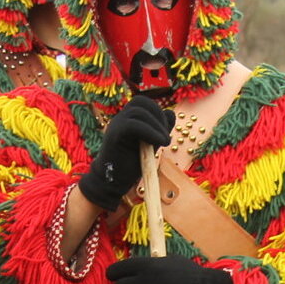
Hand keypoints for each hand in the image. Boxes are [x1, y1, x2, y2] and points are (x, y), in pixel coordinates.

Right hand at [79, 95, 171, 210]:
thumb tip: (170, 113)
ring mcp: (115, 124)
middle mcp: (120, 118)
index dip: (158, 111)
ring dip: (157, 125)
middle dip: (159, 116)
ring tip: (165, 142)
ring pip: (138, 112)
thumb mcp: (151, 143)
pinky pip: (133, 125)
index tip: (165, 130)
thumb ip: (159, 129)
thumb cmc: (131, 164)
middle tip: (166, 136)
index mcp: (128, 118)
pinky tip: (160, 143)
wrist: (114, 181)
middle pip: (141, 102)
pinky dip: (150, 132)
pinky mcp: (114, 134)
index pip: (143, 102)